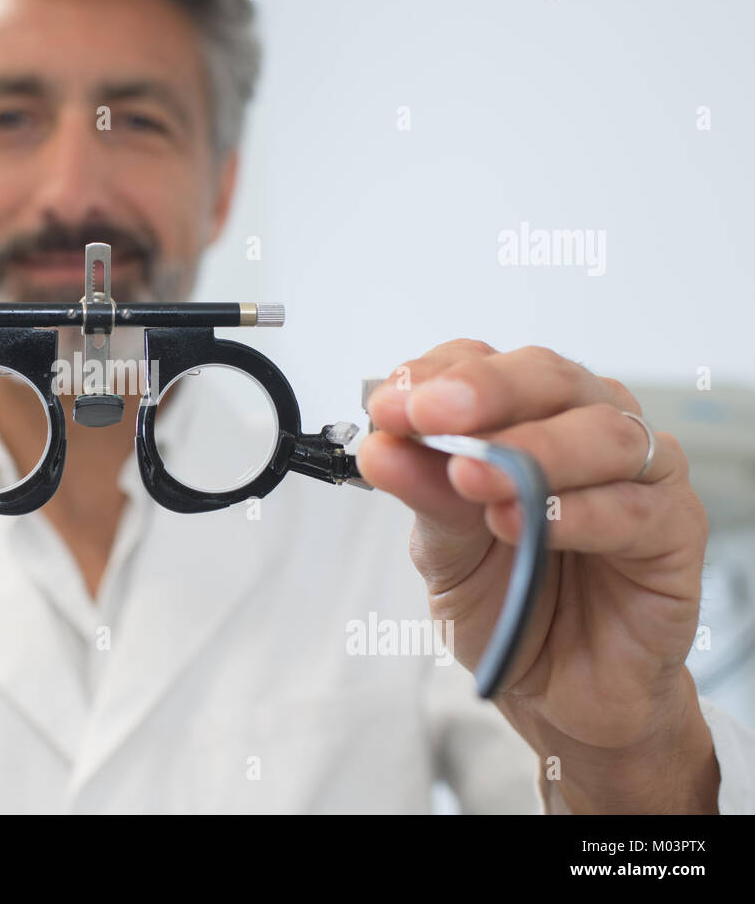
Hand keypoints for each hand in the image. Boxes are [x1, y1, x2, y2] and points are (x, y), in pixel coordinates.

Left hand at [356, 339, 718, 812]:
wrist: (557, 691)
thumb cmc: (505, 601)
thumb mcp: (442, 550)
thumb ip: (423, 495)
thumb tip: (380, 446)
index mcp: (522, 417)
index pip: (482, 363)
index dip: (436, 375)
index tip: (389, 405)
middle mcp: (584, 428)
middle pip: (549, 378)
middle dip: (485, 391)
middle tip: (430, 415)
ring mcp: (638, 474)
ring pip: (602, 433)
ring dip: (532, 451)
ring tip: (472, 478)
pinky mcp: (674, 531)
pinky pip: (635, 509)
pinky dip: (577, 513)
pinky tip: (530, 524)